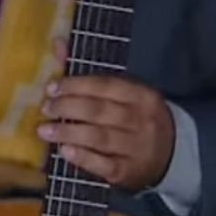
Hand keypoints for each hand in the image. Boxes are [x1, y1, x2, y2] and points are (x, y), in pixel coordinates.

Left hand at [37, 39, 174, 191]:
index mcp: (142, 95)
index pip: (105, 85)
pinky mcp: (128, 172)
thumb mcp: (123, 94)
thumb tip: (56, 44)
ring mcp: (136, 148)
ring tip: (44, 131)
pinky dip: (82, 158)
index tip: (51, 88)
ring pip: (99, 137)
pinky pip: (103, 164)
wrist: (171, 153)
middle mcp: (141, 120)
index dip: (75, 85)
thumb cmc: (137, 117)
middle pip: (99, 110)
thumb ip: (88, 74)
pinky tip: (64, 152)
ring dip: (68, 133)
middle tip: (45, 108)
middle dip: (67, 108)